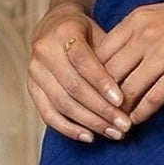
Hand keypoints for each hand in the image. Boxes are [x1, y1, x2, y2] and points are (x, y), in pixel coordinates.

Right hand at [27, 5, 130, 142]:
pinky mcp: (32, 89)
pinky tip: (89, 137)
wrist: (56, 28)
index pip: (83, 61)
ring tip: (113, 133)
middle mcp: (44, 51)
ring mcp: (35, 71)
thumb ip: (112, 59)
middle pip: (73, 86)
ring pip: (62, 103)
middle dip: (101, 109)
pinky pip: (48, 114)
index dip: (102, 82)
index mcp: (63, 32)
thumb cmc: (87, 35)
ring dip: (89, 122)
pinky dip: (69, 128)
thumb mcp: (102, 36)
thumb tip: (132, 91)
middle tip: (124, 125)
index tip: (122, 101)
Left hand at [97, 0, 163, 124]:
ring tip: (116, 122)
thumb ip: (135, 32)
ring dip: (119, 111)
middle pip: (109, 73)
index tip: (90, 93)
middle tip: (98, 115)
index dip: (91, 77)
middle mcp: (145, 35)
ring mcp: (163, 53)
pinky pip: (152, 98)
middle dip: (100, 98)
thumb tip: (114, 58)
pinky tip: (137, 121)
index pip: (100, 52)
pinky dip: (141, 113)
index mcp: (136, 19)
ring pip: (127, 89)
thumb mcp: (160, 15)